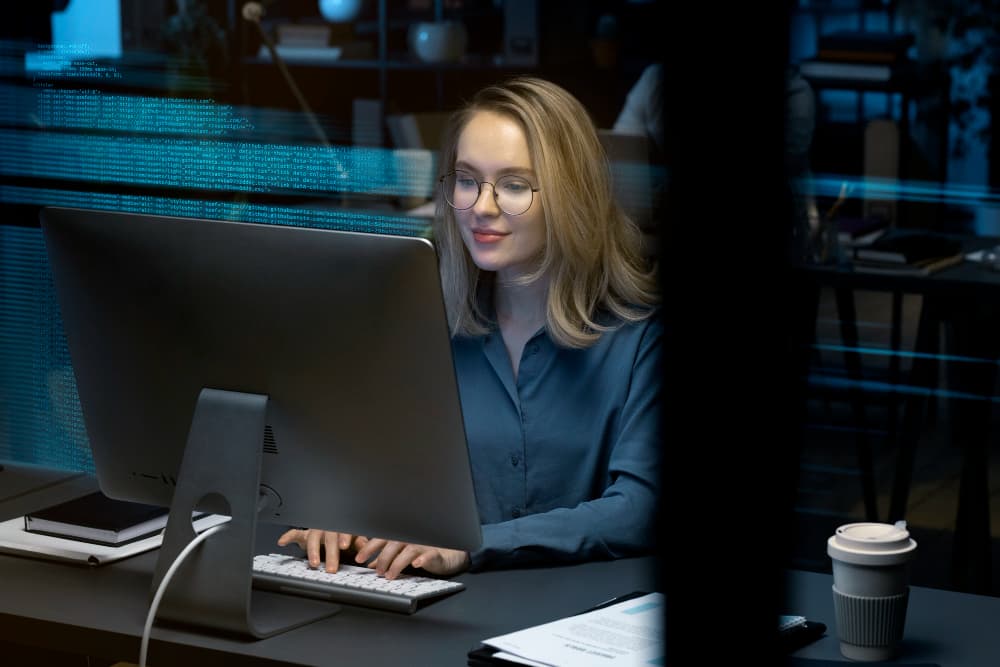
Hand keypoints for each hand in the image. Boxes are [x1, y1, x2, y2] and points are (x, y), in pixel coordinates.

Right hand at [277, 528, 357, 572]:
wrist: (334, 528)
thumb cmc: (345, 536)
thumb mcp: (355, 539)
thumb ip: (359, 543)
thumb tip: (365, 547)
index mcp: (342, 527)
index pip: (344, 530)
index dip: (344, 537)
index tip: (344, 546)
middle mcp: (328, 528)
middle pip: (328, 537)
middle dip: (330, 553)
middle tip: (331, 568)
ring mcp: (315, 531)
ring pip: (312, 537)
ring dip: (312, 550)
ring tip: (313, 564)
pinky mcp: (304, 535)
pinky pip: (294, 533)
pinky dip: (288, 537)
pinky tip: (282, 542)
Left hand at [354, 537, 469, 579]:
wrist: (450, 553)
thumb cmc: (425, 551)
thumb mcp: (403, 554)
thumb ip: (388, 558)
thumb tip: (371, 564)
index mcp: (401, 537)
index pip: (382, 538)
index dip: (369, 547)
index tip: (359, 558)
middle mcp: (411, 538)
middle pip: (393, 544)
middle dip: (382, 558)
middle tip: (377, 572)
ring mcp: (423, 544)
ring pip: (408, 550)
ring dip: (397, 563)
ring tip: (390, 575)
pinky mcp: (435, 553)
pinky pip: (428, 555)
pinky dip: (421, 559)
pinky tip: (416, 565)